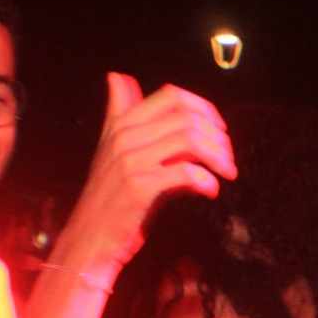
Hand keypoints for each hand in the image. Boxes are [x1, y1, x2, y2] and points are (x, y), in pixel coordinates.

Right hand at [60, 73, 235, 279]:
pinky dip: (206, 180)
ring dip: (217, 156)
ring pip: (190, 140)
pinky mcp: (139, 186)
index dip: (204, 108)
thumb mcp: (114, 151)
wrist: (89, 240)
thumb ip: (121, 115)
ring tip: (226, 173)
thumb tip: (119, 77)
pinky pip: (186, 172)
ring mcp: (130, 160)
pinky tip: (211, 191)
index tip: (219, 130)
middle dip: (216, 136)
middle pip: (186, 116)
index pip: (172, 95)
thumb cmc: (110, 199)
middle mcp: (124, 136)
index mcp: (122, 124)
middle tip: (227, 158)